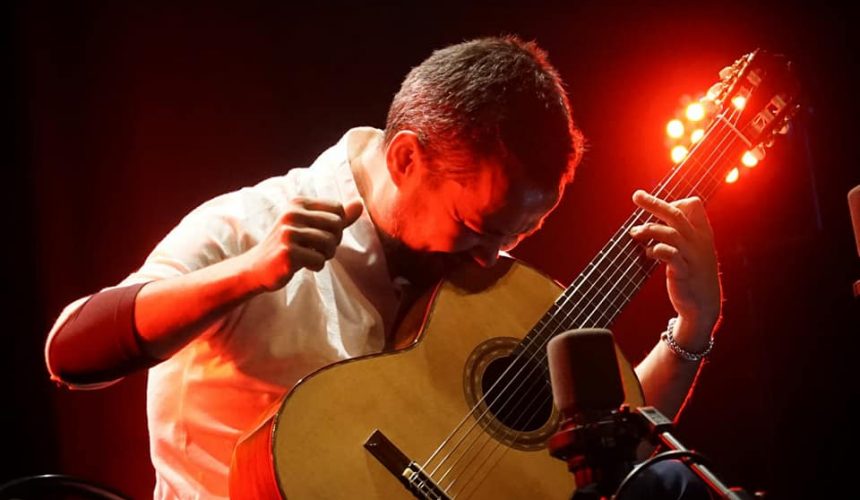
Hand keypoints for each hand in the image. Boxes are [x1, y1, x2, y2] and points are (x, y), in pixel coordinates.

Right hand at [243, 197, 363, 290]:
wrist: (258, 267)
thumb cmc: (290, 245)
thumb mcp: (311, 227)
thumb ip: (337, 216)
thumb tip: (360, 204)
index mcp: (298, 203)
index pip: (338, 209)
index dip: (337, 226)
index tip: (322, 235)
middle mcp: (292, 214)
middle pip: (336, 225)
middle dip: (333, 241)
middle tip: (318, 249)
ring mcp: (288, 233)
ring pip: (330, 244)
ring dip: (325, 255)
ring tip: (310, 256)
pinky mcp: (287, 253)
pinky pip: (319, 260)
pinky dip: (316, 266)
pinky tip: (302, 264)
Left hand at [629, 190, 720, 345]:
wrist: (703, 305)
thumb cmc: (693, 273)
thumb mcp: (691, 250)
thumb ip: (678, 234)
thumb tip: (652, 222)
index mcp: (702, 233)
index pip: (693, 205)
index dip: (674, 201)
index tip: (658, 209)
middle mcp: (699, 242)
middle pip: (676, 215)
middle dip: (654, 203)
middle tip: (636, 196)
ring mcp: (692, 257)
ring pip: (671, 233)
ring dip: (649, 229)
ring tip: (635, 233)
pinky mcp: (683, 272)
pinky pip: (670, 255)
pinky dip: (656, 250)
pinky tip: (648, 254)